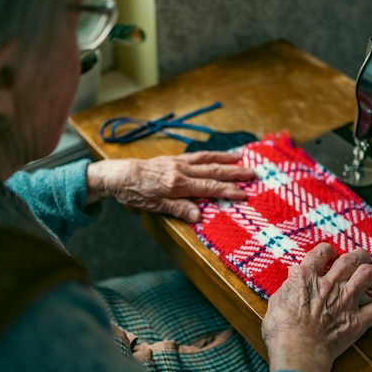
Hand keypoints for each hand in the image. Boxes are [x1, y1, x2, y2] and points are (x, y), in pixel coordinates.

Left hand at [85, 151, 255, 221]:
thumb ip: (179, 209)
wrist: (118, 174)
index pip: (208, 188)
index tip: (244, 193)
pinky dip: (211, 154)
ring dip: (225, 159)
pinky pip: (197, 155)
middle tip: (253, 174)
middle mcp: (180, 170)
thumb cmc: (135, 193)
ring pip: (207, 159)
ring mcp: (178, 162)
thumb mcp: (155, 206)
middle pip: (213, 171)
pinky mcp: (174, 158)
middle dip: (234, 173)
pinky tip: (218, 155)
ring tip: (241, 158)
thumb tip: (199, 217)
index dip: (228, 191)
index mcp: (177, 184)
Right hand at [261, 243, 371, 371]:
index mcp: (307, 276)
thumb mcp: (277, 299)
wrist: (297, 349)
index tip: (329, 253)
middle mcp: (329, 283)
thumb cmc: (281, 327)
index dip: (327, 250)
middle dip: (358, 255)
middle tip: (360, 256)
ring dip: (370, 272)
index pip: (321, 252)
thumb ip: (289, 285)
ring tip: (370, 274)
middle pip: (350, 259)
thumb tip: (293, 276)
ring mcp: (345, 301)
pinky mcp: (357, 321)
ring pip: (367, 275)